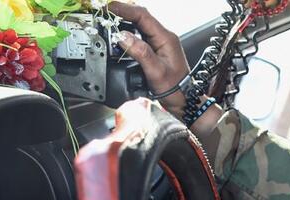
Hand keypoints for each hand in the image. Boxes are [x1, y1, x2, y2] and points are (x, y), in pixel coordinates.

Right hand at [108, 2, 188, 117]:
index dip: (124, 9)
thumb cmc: (175, 88)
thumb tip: (123, 36)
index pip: (143, 16)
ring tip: (109, 24)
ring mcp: (160, 43)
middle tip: (105, 15)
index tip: (109, 8)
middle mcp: (164, 37)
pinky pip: (140, 36)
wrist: (183, 100)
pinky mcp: (156, 49)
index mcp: (166, 38)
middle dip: (122, 14)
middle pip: (140, 17)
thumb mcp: (156, 71)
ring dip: (124, 23)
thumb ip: (140, 52)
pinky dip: (128, 34)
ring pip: (139, 26)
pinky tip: (120, 37)